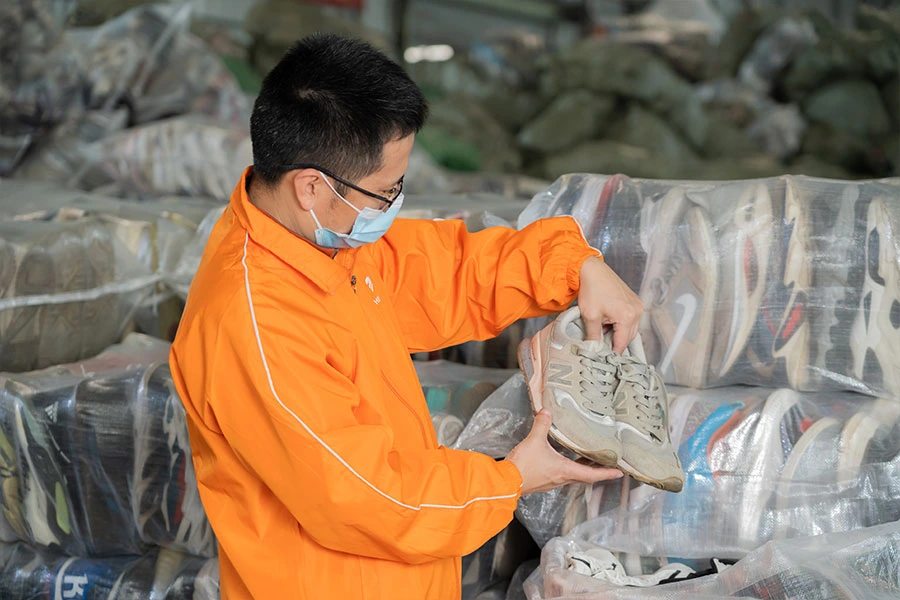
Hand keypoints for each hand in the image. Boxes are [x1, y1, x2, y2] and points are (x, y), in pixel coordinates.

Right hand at [506, 409, 622, 495]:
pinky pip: (560, 475)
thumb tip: (547, 411)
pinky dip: (567, 467)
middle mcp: (560, 478)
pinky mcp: (542, 481)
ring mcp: (551, 481)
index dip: (606, 473)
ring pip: (572, 475)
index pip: (591, 474)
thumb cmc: (523, 467)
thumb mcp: (534, 441)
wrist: (505, 483)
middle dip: (596, 469)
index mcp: (564, 470)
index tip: (620, 473)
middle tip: (606, 463)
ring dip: (581, 468)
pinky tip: (562, 459)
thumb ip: (542, 425)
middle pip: (584, 475)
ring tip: (587, 458)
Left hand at [577, 256, 642, 352]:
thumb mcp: (590, 316)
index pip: (622, 343)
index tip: (606, 359)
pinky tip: (608, 321)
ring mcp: (637, 305)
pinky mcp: (634, 301)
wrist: (592, 270)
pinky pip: (631, 319)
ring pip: (631, 329)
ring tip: (603, 329)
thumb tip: (594, 350)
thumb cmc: (592, 289)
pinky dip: (621, 323)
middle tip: (602, 345)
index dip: (613, 352)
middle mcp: (636, 311)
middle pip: (629, 337)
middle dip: (616, 342)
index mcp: (627, 317)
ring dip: (619, 333)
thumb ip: (593, 336)